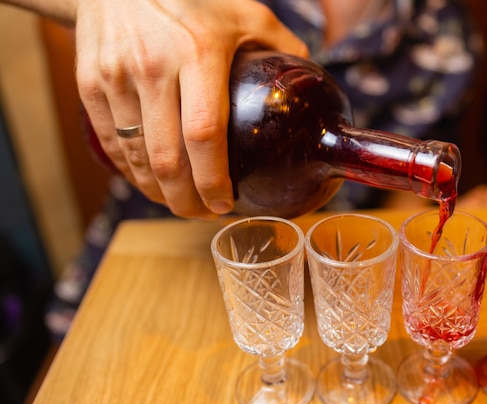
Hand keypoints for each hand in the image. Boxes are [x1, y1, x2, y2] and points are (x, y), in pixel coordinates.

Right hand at [74, 0, 307, 217]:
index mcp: (197, 53)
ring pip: (136, 158)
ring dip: (158, 192)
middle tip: (204, 213)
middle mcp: (152, 68)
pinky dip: (131, 172)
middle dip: (186, 200)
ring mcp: (115, 78)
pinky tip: (150, 181)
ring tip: (180, 202)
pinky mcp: (89, 84)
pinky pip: (111, 143)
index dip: (214, 179)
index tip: (225, 202)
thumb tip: (309, 85)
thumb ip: (281, 46)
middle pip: (167, 159)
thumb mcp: (244, 13)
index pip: (204, 134)